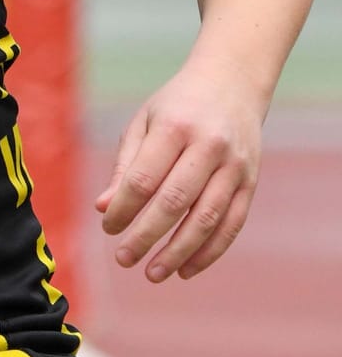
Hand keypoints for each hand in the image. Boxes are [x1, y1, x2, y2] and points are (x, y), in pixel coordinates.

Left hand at [96, 56, 267, 282]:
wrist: (232, 82)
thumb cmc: (177, 106)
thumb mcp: (144, 123)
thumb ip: (125, 165)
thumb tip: (105, 208)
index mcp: (174, 127)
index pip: (144, 178)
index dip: (124, 208)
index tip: (108, 226)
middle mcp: (208, 146)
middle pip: (174, 202)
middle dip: (146, 236)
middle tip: (124, 259)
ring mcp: (234, 166)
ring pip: (206, 219)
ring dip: (178, 252)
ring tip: (153, 273)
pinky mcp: (250, 182)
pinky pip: (231, 225)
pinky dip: (210, 252)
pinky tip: (186, 269)